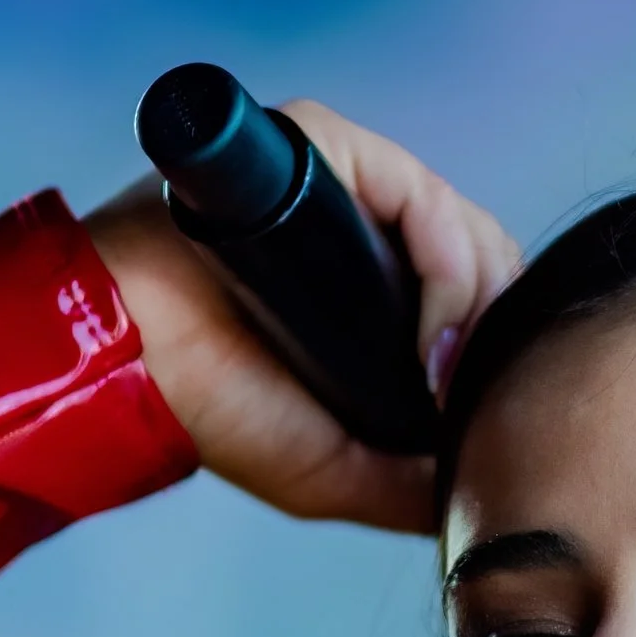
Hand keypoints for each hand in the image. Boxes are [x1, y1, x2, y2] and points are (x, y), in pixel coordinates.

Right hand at [87, 102, 518, 537]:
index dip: (499, 340)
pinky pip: (422, 197)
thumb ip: (414, 479)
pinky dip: (447, 268)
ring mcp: (347, 183)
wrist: (137, 368)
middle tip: (460, 394)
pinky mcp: (325, 149)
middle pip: (487, 256)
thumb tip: (486, 488)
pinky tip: (429, 334)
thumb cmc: (215, 410)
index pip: (480, 291)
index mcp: (372, 286)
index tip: (489, 407)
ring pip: (466, 229)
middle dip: (495, 327)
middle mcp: (365, 227)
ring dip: (475, 307)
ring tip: (439, 374)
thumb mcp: (341, 468)